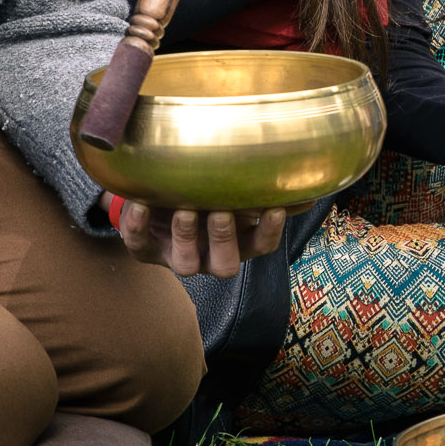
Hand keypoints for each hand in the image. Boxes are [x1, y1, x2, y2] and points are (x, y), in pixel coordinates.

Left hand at [111, 196, 291, 278]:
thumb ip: (262, 189)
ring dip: (186, 237)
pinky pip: (139, 246)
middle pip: (225, 265)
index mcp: (238, 243)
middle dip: (224, 240)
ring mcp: (176, 257)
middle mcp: (210, 257)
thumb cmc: (207, 194)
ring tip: (184, 210)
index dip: (269, 232)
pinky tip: (140, 203)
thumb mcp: (234, 191)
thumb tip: (307, 180)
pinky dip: (137, 226)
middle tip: (221, 213)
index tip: (273, 208)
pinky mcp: (145, 250)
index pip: (262, 245)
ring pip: (185, 264)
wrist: (158, 198)